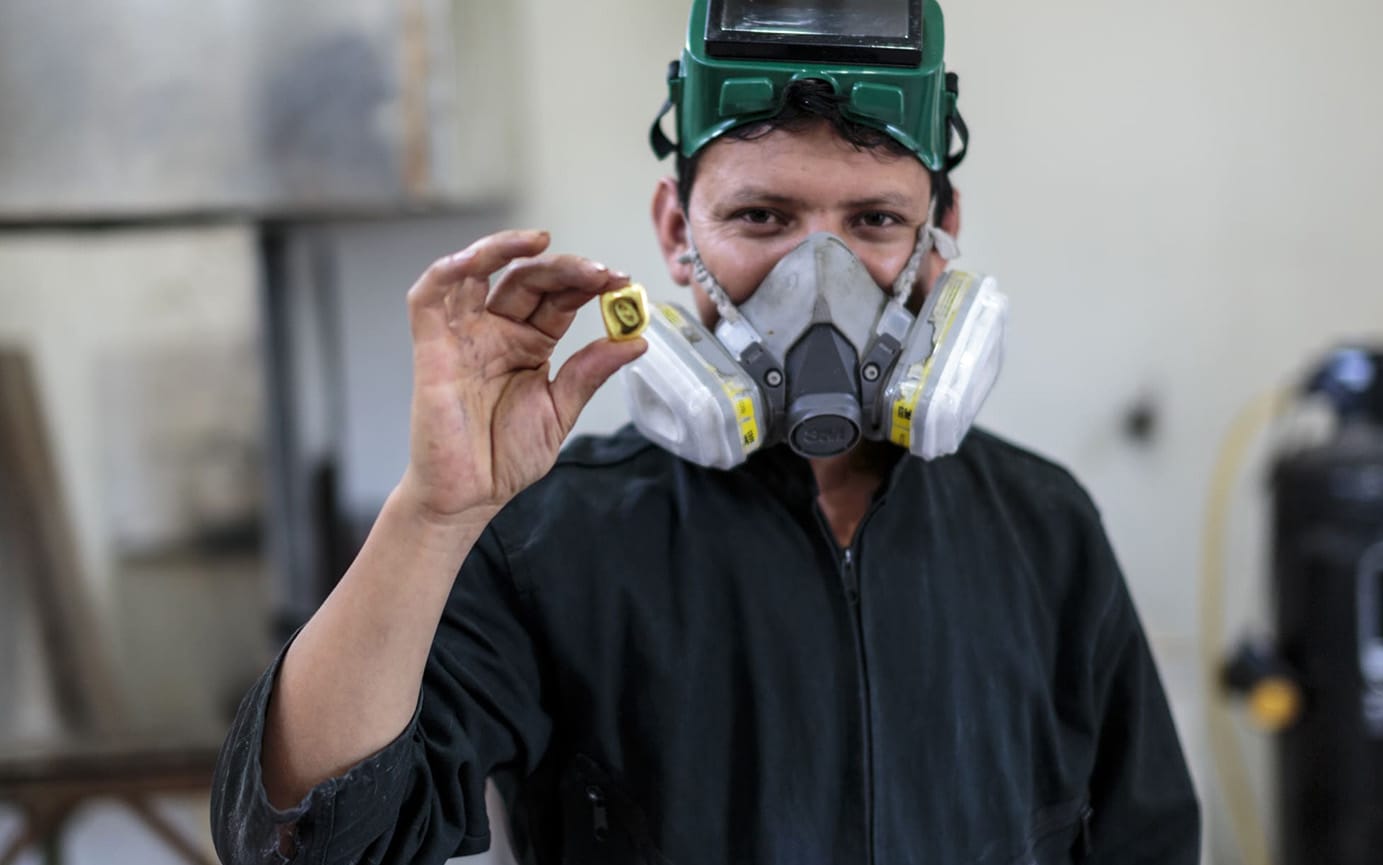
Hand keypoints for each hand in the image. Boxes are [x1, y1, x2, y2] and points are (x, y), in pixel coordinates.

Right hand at [398, 229, 645, 522]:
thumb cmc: (505, 458)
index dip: (588, 285)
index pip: (559, 299)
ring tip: (541, 242)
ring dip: (506, 249)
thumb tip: (636, 340)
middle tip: (600, 273)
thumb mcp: (560, 411)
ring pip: (477, 272)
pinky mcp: (431, 347)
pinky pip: (429, 297)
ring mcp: (463, 336)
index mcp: (529, 344)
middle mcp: (496, 332)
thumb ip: (590, 372)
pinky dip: (449, 269)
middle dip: (564, 270)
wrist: (470, 496)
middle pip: (527, 280)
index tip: (621, 282)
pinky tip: (478, 258)